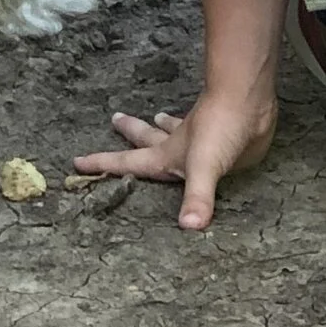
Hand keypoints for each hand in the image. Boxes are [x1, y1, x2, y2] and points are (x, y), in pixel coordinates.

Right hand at [73, 79, 276, 229]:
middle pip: (146, 139)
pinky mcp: (220, 138)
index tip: (77, 161)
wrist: (248, 99)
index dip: (102, 163)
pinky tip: (198, 126)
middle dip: (129, 134)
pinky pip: (201, 136)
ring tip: (154, 118)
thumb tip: (188, 227)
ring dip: (161, 127)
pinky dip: (194, 129)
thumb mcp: (204, 167)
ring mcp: (199, 139)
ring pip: (172, 131)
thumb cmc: (219, 129)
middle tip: (114, 118)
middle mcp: (178, 146)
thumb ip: (196, 197)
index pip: (127, 162)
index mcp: (166, 156)